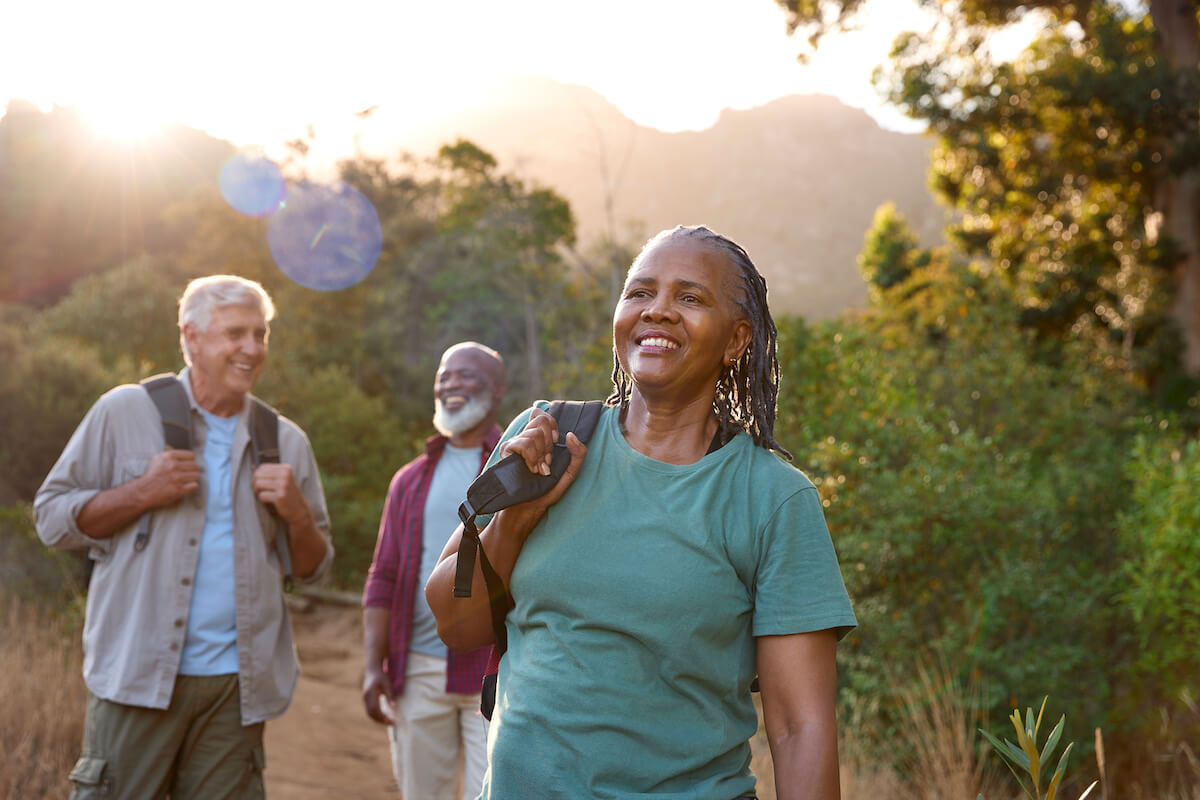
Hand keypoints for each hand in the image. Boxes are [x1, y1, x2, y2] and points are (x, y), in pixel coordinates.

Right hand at [139, 449, 199, 507]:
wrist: (142, 492)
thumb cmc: (151, 476)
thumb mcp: (157, 459)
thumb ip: (170, 456)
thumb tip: (185, 455)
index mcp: (169, 456)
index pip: (191, 455)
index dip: (189, 461)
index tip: (186, 466)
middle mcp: (173, 466)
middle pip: (195, 466)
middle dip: (191, 471)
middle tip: (185, 475)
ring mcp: (177, 478)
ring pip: (196, 476)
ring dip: (192, 479)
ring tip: (185, 482)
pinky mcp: (179, 490)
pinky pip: (195, 486)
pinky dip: (191, 487)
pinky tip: (185, 488)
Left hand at [252, 463, 309, 523]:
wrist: (300, 509)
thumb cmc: (288, 494)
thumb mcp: (282, 480)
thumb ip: (269, 473)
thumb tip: (252, 467)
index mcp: (286, 468)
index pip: (263, 467)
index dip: (256, 475)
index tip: (259, 484)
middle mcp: (285, 475)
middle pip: (258, 475)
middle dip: (254, 484)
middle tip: (257, 491)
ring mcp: (283, 485)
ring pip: (258, 484)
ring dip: (257, 492)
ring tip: (263, 495)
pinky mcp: (280, 496)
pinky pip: (262, 495)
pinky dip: (262, 500)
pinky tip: (268, 501)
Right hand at [362, 664, 394, 725]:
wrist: (372, 670)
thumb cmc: (381, 676)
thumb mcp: (388, 684)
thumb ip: (390, 695)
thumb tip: (393, 708)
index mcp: (370, 693)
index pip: (375, 709)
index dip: (382, 717)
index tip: (391, 721)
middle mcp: (366, 697)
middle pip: (371, 713)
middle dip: (380, 720)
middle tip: (391, 723)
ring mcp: (365, 698)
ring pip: (369, 713)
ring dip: (378, 719)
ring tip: (388, 721)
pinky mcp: (366, 699)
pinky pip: (370, 710)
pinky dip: (376, 715)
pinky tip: (384, 716)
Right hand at [495, 408, 587, 524]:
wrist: (526, 509)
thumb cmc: (546, 492)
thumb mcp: (569, 474)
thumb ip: (578, 454)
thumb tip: (571, 434)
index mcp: (538, 439)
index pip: (543, 415)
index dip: (552, 427)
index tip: (555, 444)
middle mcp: (525, 437)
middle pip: (541, 420)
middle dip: (548, 445)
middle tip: (545, 463)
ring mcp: (515, 443)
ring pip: (535, 434)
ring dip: (540, 456)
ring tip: (537, 470)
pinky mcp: (507, 450)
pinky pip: (524, 443)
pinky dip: (531, 458)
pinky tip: (530, 470)